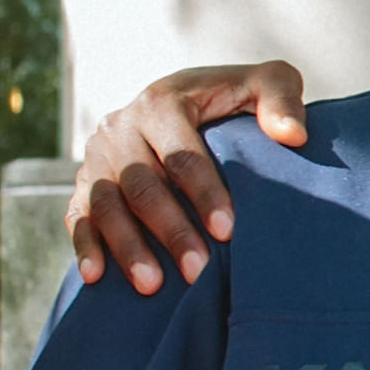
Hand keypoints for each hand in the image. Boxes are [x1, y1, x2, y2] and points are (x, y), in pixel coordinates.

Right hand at [71, 60, 310, 291]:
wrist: (187, 103)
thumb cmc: (233, 100)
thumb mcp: (264, 83)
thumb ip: (281, 98)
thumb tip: (293, 135)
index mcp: (162, 101)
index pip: (181, 153)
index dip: (204, 192)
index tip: (227, 230)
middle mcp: (122, 127)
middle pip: (141, 184)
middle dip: (170, 230)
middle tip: (197, 271)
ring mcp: (97, 156)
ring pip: (106, 204)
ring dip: (127, 246)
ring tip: (153, 286)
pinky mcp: (82, 182)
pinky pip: (77, 215)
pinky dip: (86, 245)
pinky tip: (99, 277)